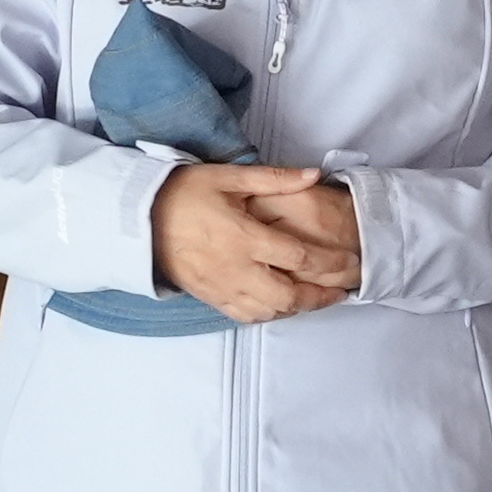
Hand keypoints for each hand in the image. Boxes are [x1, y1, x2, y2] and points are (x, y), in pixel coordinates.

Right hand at [153, 164, 352, 321]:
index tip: (351, 262)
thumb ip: (275, 179)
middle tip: (340, 290)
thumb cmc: (185, 193)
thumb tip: (313, 174)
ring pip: (269, 311)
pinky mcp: (210, 297)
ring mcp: (222, 287)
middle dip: (319, 296)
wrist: (140, 219)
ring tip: (318, 298)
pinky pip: (245, 317)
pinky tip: (281, 306)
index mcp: (244, 236)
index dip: (330, 262)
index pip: (298, 257)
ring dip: (297, 308)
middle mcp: (236, 268)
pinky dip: (269, 314)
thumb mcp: (229, 177)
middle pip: (288, 296)